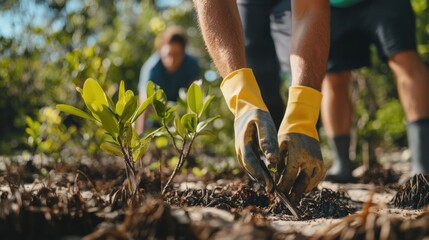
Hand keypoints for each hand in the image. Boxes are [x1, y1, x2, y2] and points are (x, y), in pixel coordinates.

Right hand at [221, 68, 278, 191]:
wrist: (245, 108)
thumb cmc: (256, 114)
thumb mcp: (264, 122)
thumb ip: (268, 140)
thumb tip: (273, 161)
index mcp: (242, 144)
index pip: (251, 164)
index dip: (260, 176)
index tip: (271, 186)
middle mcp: (240, 151)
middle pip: (251, 170)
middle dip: (262, 182)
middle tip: (275, 192)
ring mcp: (241, 153)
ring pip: (252, 170)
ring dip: (262, 179)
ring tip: (276, 189)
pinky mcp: (246, 153)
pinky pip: (253, 166)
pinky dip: (262, 173)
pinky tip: (272, 179)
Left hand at [276, 133, 324, 201]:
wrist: (303, 125)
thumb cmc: (287, 135)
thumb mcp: (279, 146)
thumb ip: (277, 163)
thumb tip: (274, 179)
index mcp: (297, 154)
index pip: (289, 175)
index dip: (284, 186)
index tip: (278, 193)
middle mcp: (310, 159)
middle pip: (301, 182)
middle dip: (293, 193)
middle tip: (286, 201)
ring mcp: (318, 161)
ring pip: (310, 183)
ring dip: (301, 191)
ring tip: (293, 197)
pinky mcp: (322, 163)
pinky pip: (317, 179)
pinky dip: (310, 185)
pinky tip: (302, 189)